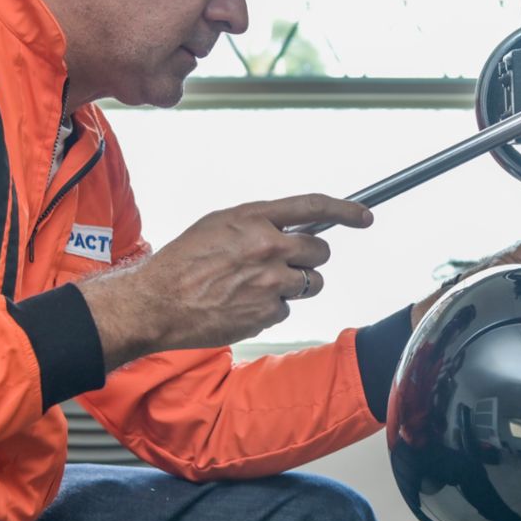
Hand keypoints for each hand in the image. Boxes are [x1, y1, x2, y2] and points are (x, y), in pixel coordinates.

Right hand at [78, 194, 372, 368]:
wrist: (157, 303)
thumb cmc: (182, 263)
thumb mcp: (218, 226)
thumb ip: (257, 223)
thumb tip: (290, 227)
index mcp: (253, 219)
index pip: (314, 207)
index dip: (345, 210)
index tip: (363, 216)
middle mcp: (267, 247)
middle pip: (320, 252)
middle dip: (311, 258)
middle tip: (286, 264)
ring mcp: (269, 282)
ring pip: (310, 283)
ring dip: (295, 285)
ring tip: (258, 286)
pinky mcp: (267, 313)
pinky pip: (287, 309)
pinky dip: (271, 309)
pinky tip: (243, 305)